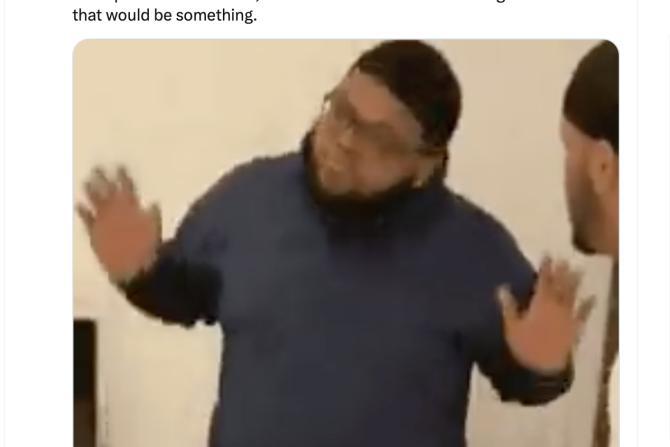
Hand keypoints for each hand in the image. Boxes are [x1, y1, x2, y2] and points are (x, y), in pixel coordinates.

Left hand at [77, 166, 160, 280]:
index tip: (119, 166)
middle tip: (96, 168)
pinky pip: (87, 219)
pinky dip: (82, 211)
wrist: (132, 267)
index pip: (127, 187)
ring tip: (85, 181)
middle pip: (108, 190)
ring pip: (95, 201)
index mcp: (132, 208)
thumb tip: (153, 203)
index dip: (123, 176)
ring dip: (90, 190)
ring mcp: (103, 221)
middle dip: (103, 178)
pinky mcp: (94, 233)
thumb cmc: (148, 249)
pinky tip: (77, 204)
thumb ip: (153, 215)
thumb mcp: (155, 229)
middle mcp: (116, 211)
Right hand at [497, 257, 594, 373]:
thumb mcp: (511, 326)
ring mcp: (568, 318)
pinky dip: (588, 306)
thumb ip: (508, 306)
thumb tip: (502, 288)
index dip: (545, 267)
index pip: (543, 280)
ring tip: (579, 270)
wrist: (543, 369)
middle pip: (560, 285)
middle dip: (562, 271)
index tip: (548, 255)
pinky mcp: (575, 330)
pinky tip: (593, 298)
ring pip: (573, 296)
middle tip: (565, 259)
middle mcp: (556, 307)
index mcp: (540, 304)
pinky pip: (583, 315)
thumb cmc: (523, 347)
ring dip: (576, 283)